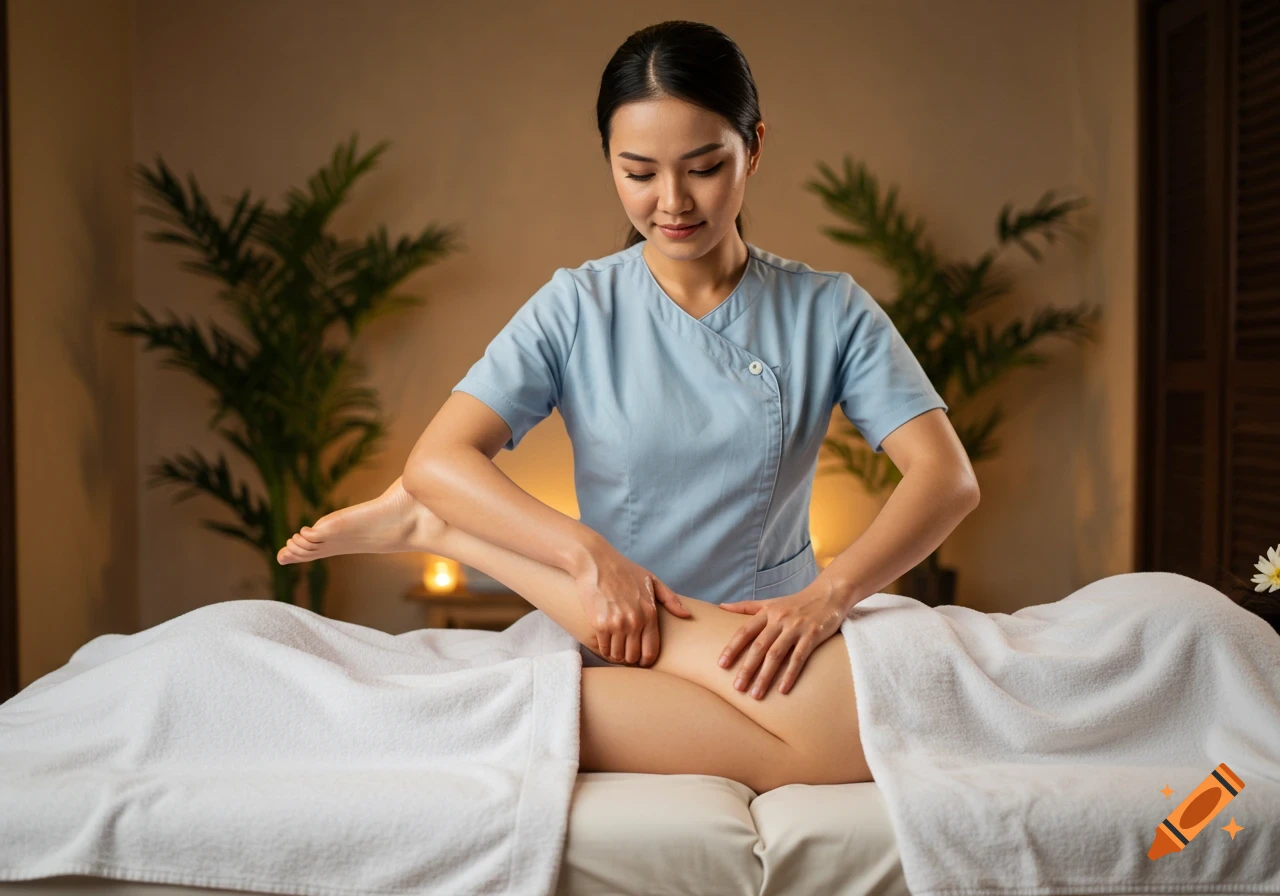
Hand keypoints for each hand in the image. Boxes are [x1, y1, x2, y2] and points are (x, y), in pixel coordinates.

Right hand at [573, 542, 692, 665]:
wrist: (596, 562)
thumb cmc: (624, 570)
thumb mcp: (651, 580)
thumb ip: (671, 599)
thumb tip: (686, 615)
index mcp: (650, 613)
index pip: (651, 651)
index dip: (646, 660)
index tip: (642, 659)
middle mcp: (635, 621)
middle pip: (634, 657)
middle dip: (630, 657)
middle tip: (627, 652)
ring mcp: (616, 624)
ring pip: (618, 655)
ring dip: (617, 654)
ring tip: (616, 647)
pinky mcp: (599, 623)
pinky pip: (603, 648)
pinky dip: (604, 648)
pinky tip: (605, 641)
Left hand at [717, 584, 845, 698]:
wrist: (828, 594)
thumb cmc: (796, 602)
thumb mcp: (770, 602)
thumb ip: (746, 607)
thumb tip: (720, 606)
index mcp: (767, 613)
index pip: (745, 631)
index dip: (732, 648)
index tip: (721, 665)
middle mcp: (779, 619)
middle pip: (759, 646)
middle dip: (747, 668)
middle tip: (737, 687)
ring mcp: (796, 628)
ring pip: (776, 654)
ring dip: (765, 676)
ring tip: (756, 694)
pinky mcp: (812, 636)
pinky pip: (799, 658)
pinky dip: (790, 674)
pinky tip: (782, 690)